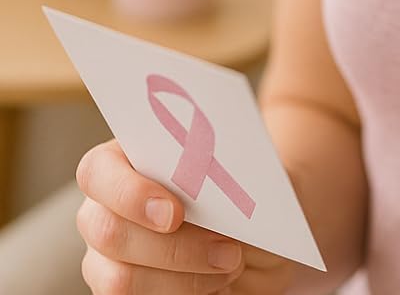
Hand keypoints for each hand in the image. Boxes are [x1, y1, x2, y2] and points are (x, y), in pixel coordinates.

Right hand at [75, 137, 296, 293]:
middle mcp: (104, 208)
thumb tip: (216, 181)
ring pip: (120, 279)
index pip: (98, 171)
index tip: (175, 214)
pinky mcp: (125, 288)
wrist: (259, 226)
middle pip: (108, 232)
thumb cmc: (243, 186)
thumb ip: (219, 167)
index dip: (130, 193)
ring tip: (232, 265)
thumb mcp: (242, 171)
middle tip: (230, 250)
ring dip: (184, 277)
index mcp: (124, 160)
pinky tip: (218, 283)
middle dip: (174, 247)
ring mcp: (107, 256)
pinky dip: (182, 294)